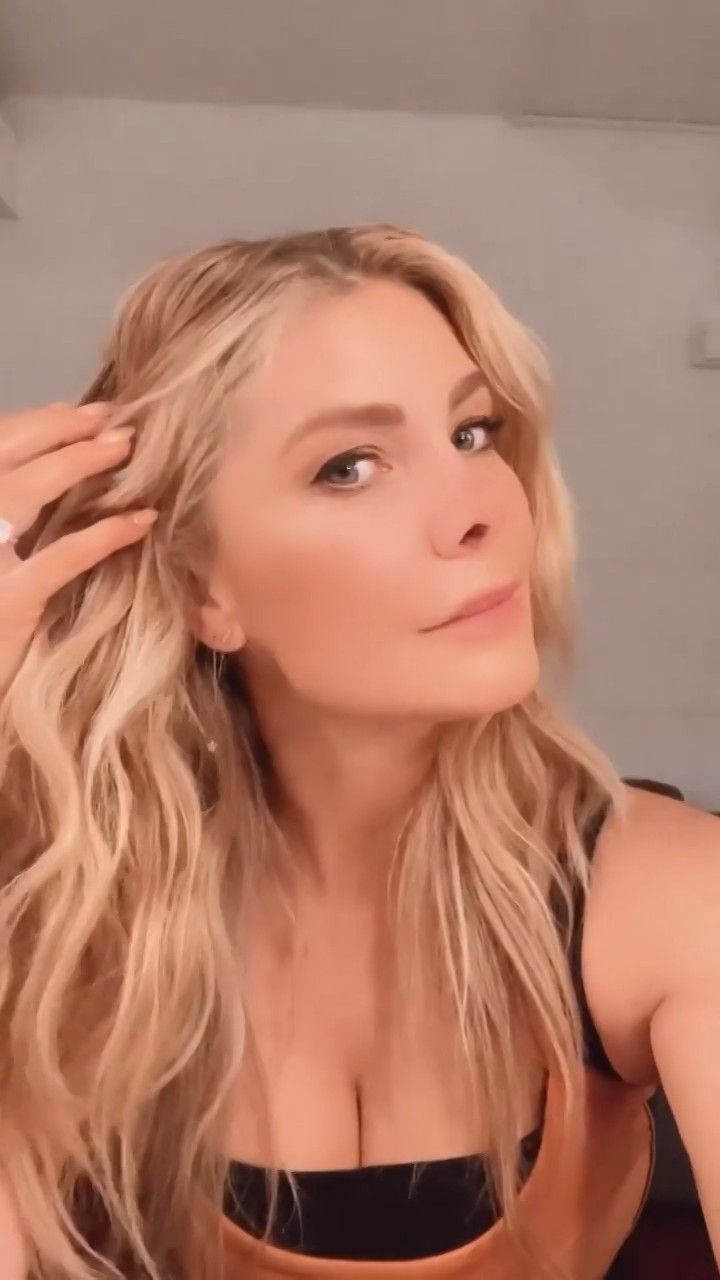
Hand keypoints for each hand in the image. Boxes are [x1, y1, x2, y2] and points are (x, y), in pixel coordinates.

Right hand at [0, 401, 156, 694]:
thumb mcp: (1, 555)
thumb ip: (17, 516)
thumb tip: (64, 468)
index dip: (39, 423)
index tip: (83, 412)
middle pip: (6, 454)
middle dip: (62, 429)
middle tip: (115, 421)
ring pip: (26, 492)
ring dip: (80, 462)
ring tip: (127, 451)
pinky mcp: (7, 601)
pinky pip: (62, 558)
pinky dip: (104, 535)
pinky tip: (142, 522)